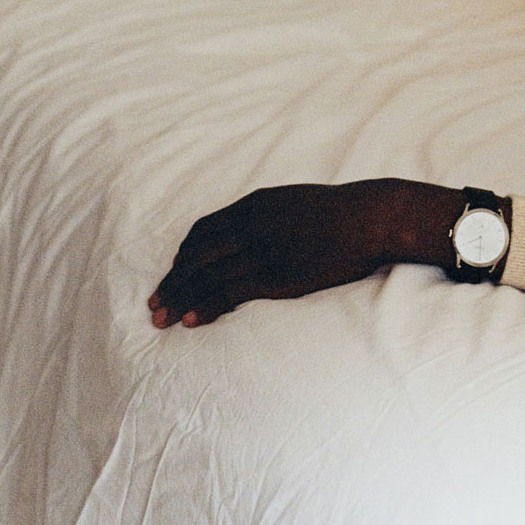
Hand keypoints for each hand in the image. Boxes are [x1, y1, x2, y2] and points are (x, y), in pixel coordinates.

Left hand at [149, 179, 459, 328]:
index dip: (182, 256)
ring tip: (162, 318)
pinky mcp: (274, 274)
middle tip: (155, 303)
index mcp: (254, 205)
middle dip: (172, 281)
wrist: (370, 218)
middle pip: (195, 254)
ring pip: (205, 275)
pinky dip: (204, 306)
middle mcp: (250, 225)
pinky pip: (227, 292)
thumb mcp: (296, 203)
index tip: (172, 275)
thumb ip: (270, 216)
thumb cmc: (342, 213)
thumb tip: (256, 233)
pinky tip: (190, 321)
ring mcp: (261, 249)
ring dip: (179, 298)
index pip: (202, 231)